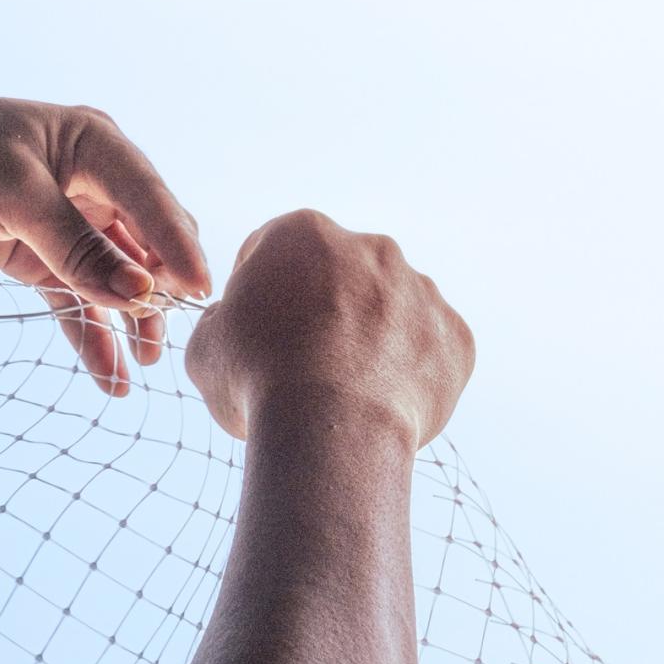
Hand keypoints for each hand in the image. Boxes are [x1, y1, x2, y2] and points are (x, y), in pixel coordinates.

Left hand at [0, 95, 210, 393]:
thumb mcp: (18, 199)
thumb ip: (80, 250)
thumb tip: (141, 294)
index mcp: (96, 144)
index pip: (152, 199)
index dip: (178, 246)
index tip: (201, 290)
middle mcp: (92, 180)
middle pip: (144, 241)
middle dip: (160, 288)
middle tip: (170, 333)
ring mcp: (68, 219)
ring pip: (116, 275)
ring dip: (131, 319)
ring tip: (145, 364)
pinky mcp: (39, 254)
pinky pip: (77, 298)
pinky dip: (93, 333)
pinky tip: (111, 376)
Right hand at [185, 209, 474, 447]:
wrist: (333, 430)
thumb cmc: (260, 380)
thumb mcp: (206, 347)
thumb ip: (221, 321)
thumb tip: (230, 322)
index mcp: (306, 233)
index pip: (276, 250)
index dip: (260, 290)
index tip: (257, 328)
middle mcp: (373, 247)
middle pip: (343, 276)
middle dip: (327, 310)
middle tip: (306, 364)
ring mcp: (422, 290)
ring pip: (393, 310)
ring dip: (375, 338)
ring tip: (348, 392)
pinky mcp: (456, 336)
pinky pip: (431, 350)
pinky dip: (413, 372)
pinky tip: (383, 404)